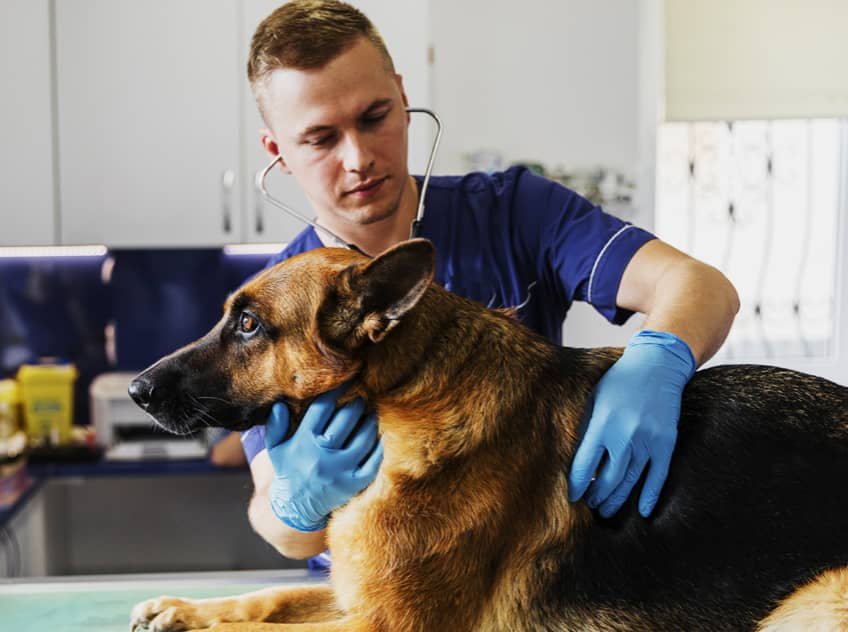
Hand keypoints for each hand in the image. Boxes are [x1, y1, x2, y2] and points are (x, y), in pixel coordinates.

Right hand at [264, 385, 382, 531]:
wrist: (296, 509)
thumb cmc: (289, 471)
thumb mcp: (276, 449)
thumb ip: (275, 426)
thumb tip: (281, 405)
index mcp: (304, 441)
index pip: (322, 408)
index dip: (336, 391)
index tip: (346, 381)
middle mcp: (322, 454)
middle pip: (346, 420)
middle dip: (356, 405)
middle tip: (363, 398)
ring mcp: (339, 470)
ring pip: (363, 438)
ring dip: (371, 423)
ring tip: (373, 414)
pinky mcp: (353, 484)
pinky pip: (373, 462)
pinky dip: (380, 447)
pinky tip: (383, 436)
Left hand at [568, 330, 695, 517]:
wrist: (657, 364)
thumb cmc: (619, 381)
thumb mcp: (594, 399)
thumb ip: (586, 427)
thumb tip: (572, 458)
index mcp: (602, 424)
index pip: (584, 466)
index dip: (577, 486)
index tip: (572, 497)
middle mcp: (624, 435)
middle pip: (608, 479)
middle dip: (597, 496)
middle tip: (590, 506)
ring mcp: (648, 440)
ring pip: (631, 481)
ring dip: (618, 499)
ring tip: (606, 511)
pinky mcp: (666, 441)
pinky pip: (658, 475)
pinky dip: (651, 495)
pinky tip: (644, 511)